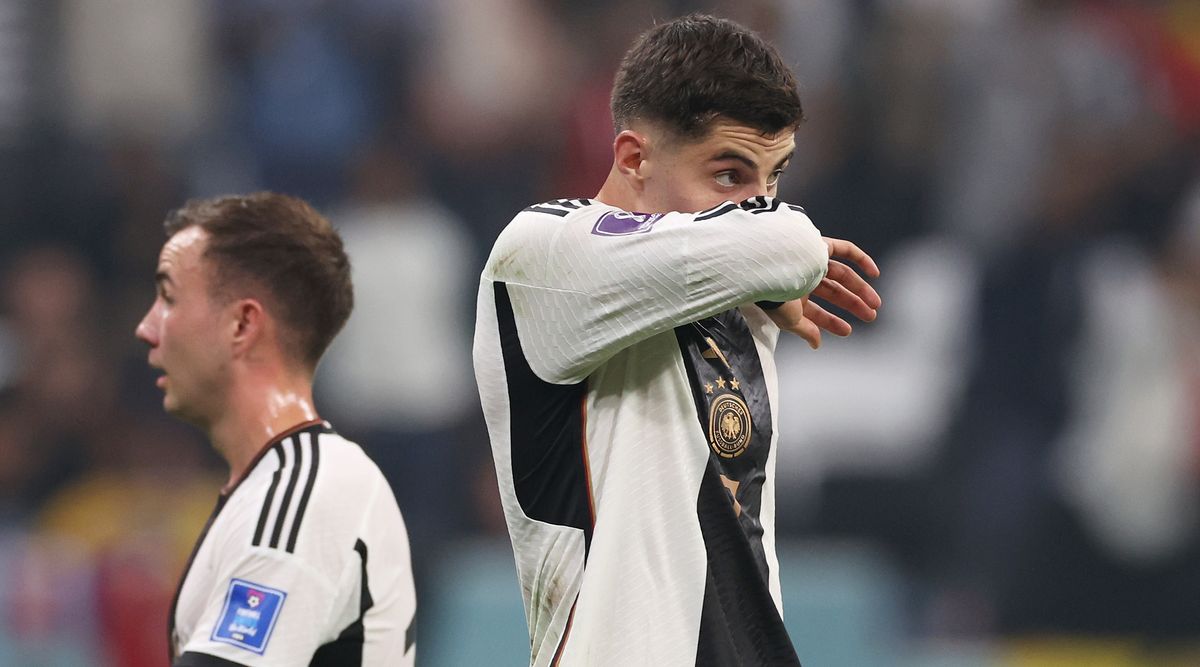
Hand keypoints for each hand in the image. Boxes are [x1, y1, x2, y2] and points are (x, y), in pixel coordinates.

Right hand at [764, 237, 880, 348]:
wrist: (766, 271)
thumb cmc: (772, 296)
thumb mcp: (791, 320)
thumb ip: (805, 331)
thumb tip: (816, 343)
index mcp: (793, 296)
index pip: (816, 310)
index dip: (832, 322)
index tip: (848, 331)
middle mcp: (802, 278)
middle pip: (833, 292)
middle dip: (853, 305)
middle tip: (871, 316)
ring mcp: (811, 261)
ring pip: (842, 274)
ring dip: (860, 289)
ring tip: (875, 303)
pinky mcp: (819, 246)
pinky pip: (844, 249)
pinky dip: (860, 259)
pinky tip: (874, 273)